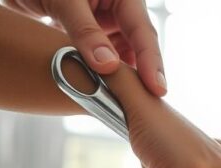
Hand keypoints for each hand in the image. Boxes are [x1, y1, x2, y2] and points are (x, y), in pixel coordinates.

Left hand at [4, 0, 165, 95]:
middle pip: (137, 47)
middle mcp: (118, 9)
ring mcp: (104, 22)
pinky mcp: (88, 33)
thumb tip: (108, 66)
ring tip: (121, 102)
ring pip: (119, 55)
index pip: (144, 33)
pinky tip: (96, 90)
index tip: (156, 89)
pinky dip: (97, 73)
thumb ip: (86, 31)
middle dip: (139, 75)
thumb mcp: (64, 0)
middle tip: (144, 105)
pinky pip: (99, 57)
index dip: (152, 63)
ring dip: (117, 76)